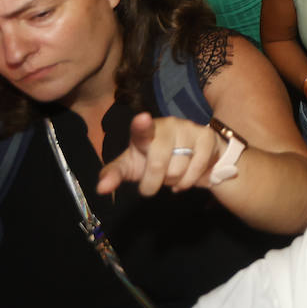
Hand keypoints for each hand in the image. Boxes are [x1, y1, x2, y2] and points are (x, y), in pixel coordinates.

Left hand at [96, 113, 221, 195]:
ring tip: (174, 173)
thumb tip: (100, 189)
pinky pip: (197, 169)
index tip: (142, 119)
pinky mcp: (206, 137)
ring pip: (178, 170)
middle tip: (155, 181)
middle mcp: (168, 125)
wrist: (189, 156)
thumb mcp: (132, 166)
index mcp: (145, 131)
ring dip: (174, 181)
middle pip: (158, 164)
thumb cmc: (154, 159)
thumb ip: (114, 175)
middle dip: (153, 182)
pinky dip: (189, 181)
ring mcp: (189, 128)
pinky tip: (187, 176)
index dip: (142, 126)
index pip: (142, 129)